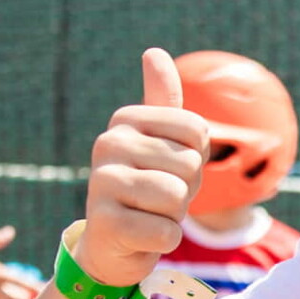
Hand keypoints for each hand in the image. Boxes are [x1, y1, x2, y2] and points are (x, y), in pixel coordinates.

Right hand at [76, 48, 207, 287]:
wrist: (112, 246)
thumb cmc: (147, 189)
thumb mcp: (159, 142)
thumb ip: (162, 100)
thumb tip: (154, 52)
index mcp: (126, 119)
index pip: (197, 130)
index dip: (195, 158)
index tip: (169, 169)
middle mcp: (108, 144)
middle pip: (190, 165)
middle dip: (185, 190)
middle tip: (157, 199)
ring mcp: (102, 183)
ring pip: (177, 197)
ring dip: (174, 215)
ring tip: (149, 215)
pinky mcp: (106, 223)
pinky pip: (166, 231)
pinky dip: (164, 240)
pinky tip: (142, 237)